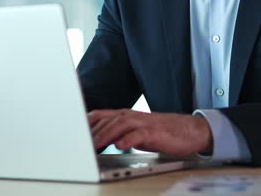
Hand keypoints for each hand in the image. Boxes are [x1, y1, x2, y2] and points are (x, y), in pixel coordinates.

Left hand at [87, 109, 211, 155]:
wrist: (189, 130)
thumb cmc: (160, 132)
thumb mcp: (134, 132)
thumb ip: (118, 134)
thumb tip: (97, 142)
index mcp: (124, 115)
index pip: (99, 115)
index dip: (84, 123)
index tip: (71, 133)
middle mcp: (131, 116)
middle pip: (106, 120)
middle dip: (91, 133)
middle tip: (79, 145)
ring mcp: (143, 123)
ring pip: (119, 125)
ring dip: (105, 135)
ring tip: (94, 145)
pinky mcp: (154, 132)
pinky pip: (138, 134)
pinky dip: (128, 139)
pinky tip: (120, 145)